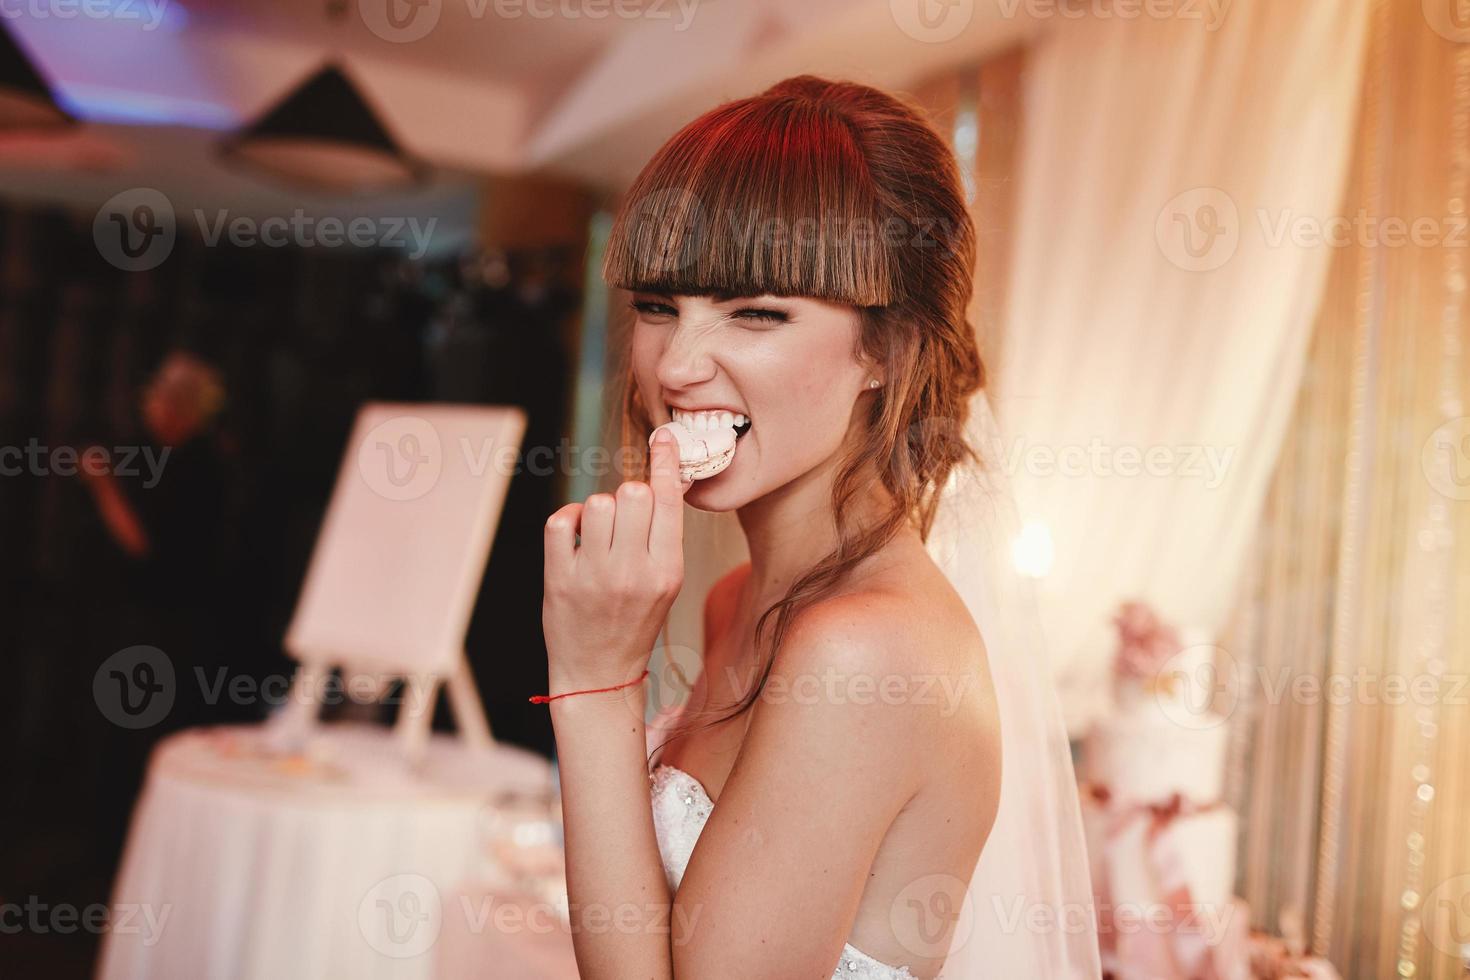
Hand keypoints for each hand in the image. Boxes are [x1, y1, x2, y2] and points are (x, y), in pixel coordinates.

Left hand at [542, 428, 685, 692]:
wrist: (599, 671)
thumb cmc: (634, 621)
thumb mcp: (665, 582)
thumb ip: (664, 535)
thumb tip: (665, 480)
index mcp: (666, 571)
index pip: (668, 501)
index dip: (665, 463)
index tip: (664, 437)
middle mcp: (632, 572)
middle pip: (632, 493)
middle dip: (628, 495)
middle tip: (624, 519)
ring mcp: (593, 576)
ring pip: (597, 503)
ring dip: (598, 509)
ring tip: (598, 535)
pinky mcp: (559, 578)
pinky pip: (561, 520)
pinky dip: (567, 520)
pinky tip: (575, 538)